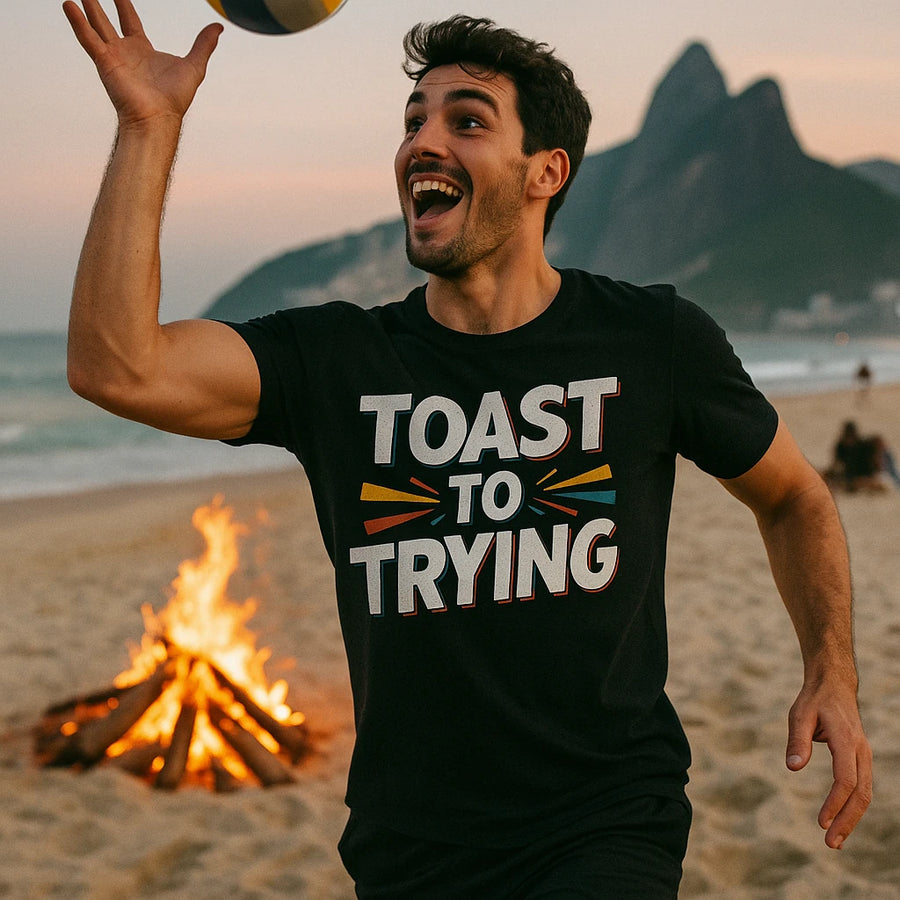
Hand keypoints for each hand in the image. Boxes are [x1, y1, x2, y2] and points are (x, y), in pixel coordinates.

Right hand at [63, 0, 221, 127]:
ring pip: (96, 26)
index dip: (124, 5)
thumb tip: (218, 27)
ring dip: (86, 9)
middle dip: (98, 5)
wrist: (159, 117)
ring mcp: (113, 57)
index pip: (130, 21)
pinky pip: (88, 38)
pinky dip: (78, 23)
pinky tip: (68, 6)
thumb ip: (204, 45)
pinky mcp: (105, 63)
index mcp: (143, 51)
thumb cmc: (175, 98)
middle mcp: (125, 52)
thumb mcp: (194, 65)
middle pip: (108, 21)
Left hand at [786, 677, 871, 848]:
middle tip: (830, 843)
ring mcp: (864, 756)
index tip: (821, 822)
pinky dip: (852, 807)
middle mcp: (861, 751)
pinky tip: (839, 821)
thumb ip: (797, 740)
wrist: (834, 685)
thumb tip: (793, 767)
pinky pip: (860, 787)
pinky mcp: (860, 759)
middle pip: (861, 793)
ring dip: (851, 818)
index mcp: (847, 740)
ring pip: (864, 793)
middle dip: (847, 820)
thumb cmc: (814, 700)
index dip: (835, 803)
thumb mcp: (799, 714)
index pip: (845, 779)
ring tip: (835, 841)